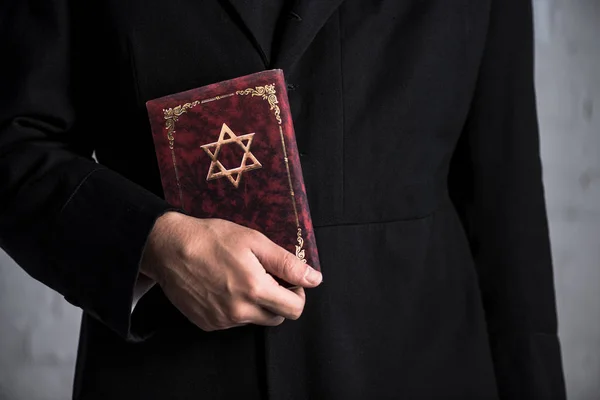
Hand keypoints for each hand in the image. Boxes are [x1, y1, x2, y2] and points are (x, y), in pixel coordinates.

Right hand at [140, 212, 321, 331]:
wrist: (169, 248)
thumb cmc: (211, 239)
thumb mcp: (254, 241)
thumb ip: (287, 263)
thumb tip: (314, 279)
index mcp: (254, 290)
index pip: (295, 309)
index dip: (298, 293)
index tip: (289, 280)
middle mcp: (239, 312)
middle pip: (277, 318)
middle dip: (278, 299)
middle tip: (266, 276)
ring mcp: (221, 321)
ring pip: (255, 320)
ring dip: (257, 304)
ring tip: (241, 278)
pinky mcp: (207, 324)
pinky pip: (233, 322)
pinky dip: (236, 308)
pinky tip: (224, 286)